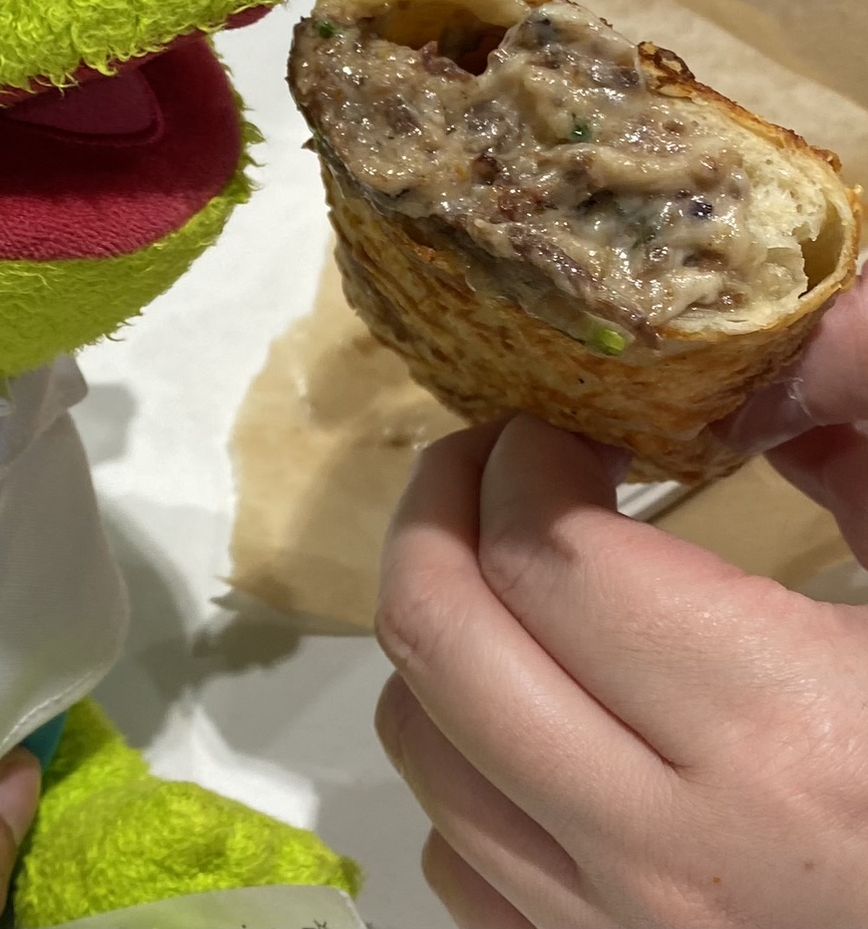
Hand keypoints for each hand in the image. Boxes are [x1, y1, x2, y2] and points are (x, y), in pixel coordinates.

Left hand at [375, 415, 867, 927]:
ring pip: (423, 750)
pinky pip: (456, 864)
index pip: (547, 552)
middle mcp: (677, 858)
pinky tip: (545, 714)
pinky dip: (467, 770)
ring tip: (515, 572)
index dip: (528, 450)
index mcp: (787, 733)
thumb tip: (778, 345)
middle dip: (442, 508)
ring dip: (444, 630)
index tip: (569, 421)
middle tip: (500, 457)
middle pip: (440, 640)